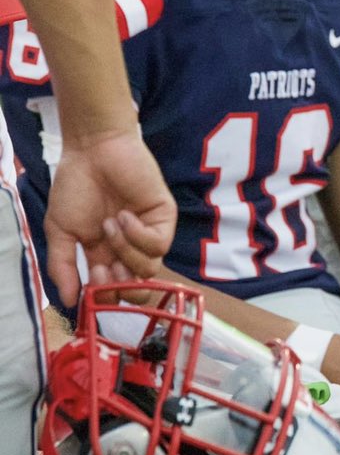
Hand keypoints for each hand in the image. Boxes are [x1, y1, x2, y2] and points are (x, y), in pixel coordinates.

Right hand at [44, 130, 175, 305]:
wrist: (93, 153)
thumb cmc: (75, 187)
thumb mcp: (60, 231)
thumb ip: (63, 267)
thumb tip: (69, 301)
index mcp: (104, 255)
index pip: (113, 291)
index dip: (104, 293)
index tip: (91, 278)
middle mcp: (129, 249)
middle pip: (138, 289)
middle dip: (120, 285)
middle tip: (102, 266)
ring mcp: (149, 234)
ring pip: (148, 269)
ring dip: (124, 251)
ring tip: (108, 225)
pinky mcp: (164, 219)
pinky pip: (158, 244)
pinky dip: (137, 235)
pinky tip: (123, 216)